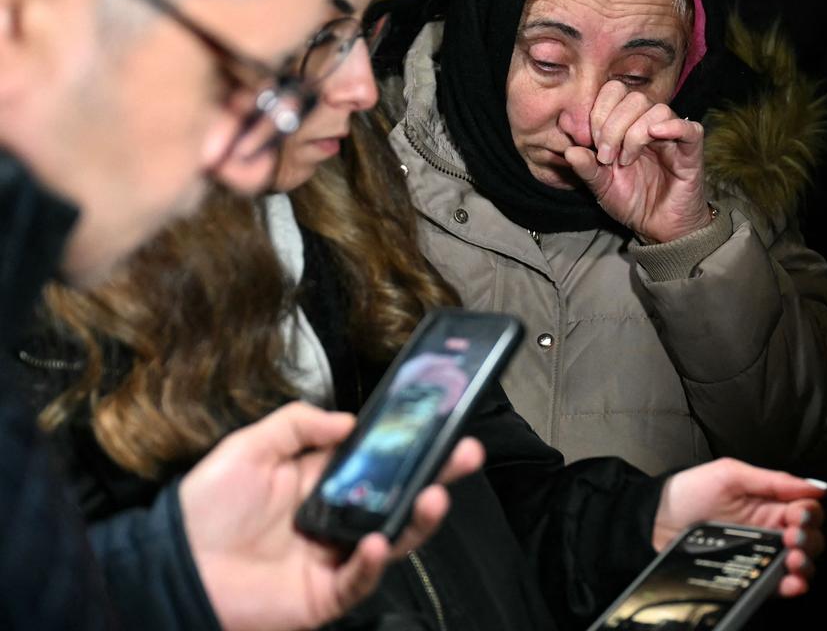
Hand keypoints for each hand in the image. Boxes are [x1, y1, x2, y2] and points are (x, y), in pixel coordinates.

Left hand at [179, 401, 483, 630]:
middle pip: (397, 494)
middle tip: (465, 452)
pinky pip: (359, 579)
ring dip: (418, 517)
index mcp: (320, 479)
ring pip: (392, 537)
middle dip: (435, 473)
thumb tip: (348, 420)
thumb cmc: (203, 510)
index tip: (437, 421)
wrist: (173, 568)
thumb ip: (297, 425)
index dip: (407, 442)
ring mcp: (334, 555)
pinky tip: (376, 542)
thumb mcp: (248, 448)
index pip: (376, 457)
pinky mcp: (325, 593)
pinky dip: (371, 562)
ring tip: (434, 496)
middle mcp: (336, 515)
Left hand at [564, 80, 709, 242]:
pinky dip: (673, 127)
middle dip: (613, 126)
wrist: (656, 226)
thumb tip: (569, 151)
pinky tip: (655, 136)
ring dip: (635, 133)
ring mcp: (671, 136)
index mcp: (626, 125)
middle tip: (607, 156)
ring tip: (626, 160)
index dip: (600, 111)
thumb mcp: (601, 186)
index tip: (592, 143)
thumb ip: (586, 168)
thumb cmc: (631, 201)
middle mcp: (649, 125)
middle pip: (634, 98)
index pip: (614, 92)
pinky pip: (690, 128)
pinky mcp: (691, 151)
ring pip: (657, 110)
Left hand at [652, 458, 826, 597]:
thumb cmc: (690, 491)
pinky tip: (792, 581)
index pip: (806, 510)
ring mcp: (760, 553)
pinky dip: (791, 585)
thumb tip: (817, 487)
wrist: (656, 519)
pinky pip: (776, 584)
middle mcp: (769, 530)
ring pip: (799, 564)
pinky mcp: (748, 574)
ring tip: (793, 560)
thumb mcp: (731, 475)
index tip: (798, 516)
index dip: (810, 513)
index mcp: (768, 503)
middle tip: (793, 538)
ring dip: (806, 564)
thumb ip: (774, 481)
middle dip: (810, 539)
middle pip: (809, 538)